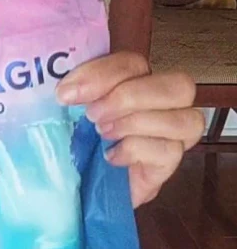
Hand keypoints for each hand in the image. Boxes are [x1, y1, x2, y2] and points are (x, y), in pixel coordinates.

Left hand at [56, 52, 203, 207]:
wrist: (73, 185)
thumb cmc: (70, 139)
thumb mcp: (65, 111)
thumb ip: (69, 93)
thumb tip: (60, 90)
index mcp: (133, 80)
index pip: (134, 63)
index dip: (102, 74)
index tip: (66, 94)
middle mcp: (161, 104)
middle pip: (180, 85)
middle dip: (130, 97)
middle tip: (92, 115)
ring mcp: (170, 136)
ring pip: (187, 119)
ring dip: (136, 123)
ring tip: (102, 134)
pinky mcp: (167, 167)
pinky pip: (171, 152)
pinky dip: (137, 150)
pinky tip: (111, 157)